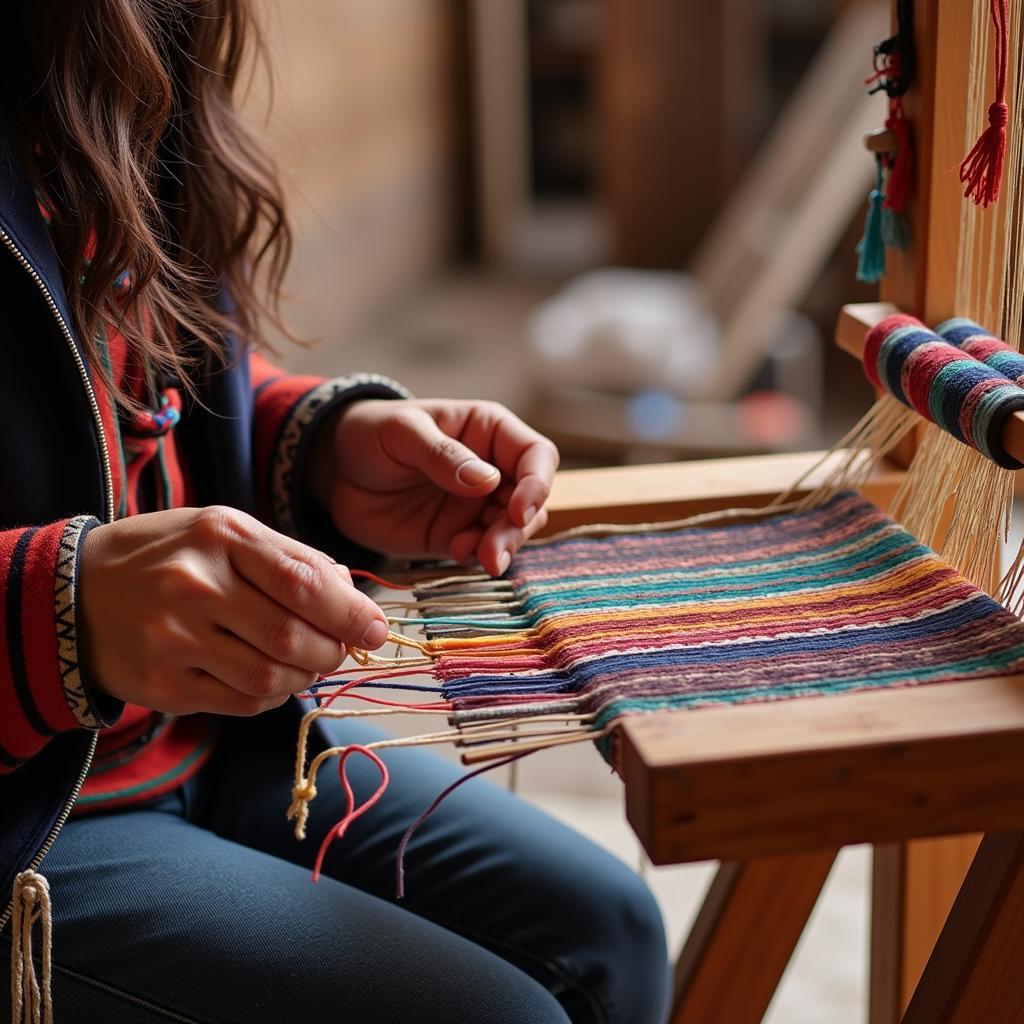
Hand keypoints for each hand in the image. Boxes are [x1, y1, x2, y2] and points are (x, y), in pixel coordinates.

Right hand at [78, 507, 389, 715]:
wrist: (74, 593)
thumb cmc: (168, 556)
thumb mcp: (224, 531)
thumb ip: (290, 557)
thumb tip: (352, 594)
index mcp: (220, 535)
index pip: (303, 581)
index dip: (350, 613)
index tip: (376, 630)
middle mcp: (194, 585)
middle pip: (291, 636)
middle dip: (333, 651)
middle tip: (342, 650)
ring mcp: (173, 638)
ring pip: (270, 678)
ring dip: (304, 677)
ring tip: (308, 663)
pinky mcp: (162, 684)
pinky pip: (241, 702)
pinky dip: (271, 696)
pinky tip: (270, 678)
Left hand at [310, 400, 558, 574]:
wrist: (332, 471)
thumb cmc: (370, 434)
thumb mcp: (402, 432)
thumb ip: (442, 454)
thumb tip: (487, 480)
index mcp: (489, 431)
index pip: (536, 456)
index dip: (537, 484)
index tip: (518, 511)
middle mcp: (492, 469)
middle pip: (531, 500)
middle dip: (518, 528)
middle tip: (493, 551)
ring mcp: (476, 506)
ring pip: (514, 530)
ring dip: (504, 547)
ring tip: (479, 557)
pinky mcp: (456, 535)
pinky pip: (483, 550)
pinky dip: (478, 556)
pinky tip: (457, 552)